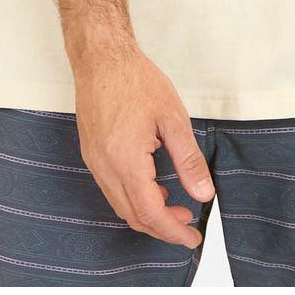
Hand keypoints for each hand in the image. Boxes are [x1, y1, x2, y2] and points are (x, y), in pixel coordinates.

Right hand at [72, 39, 214, 249]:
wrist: (101, 57)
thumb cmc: (135, 80)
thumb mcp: (172, 117)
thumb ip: (188, 159)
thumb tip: (203, 193)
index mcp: (126, 160)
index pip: (150, 212)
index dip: (173, 230)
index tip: (192, 236)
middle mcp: (105, 167)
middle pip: (133, 216)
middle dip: (162, 226)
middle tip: (187, 223)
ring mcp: (94, 162)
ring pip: (120, 205)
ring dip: (147, 213)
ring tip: (173, 204)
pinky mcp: (91, 154)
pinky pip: (112, 189)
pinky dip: (133, 197)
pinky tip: (152, 185)